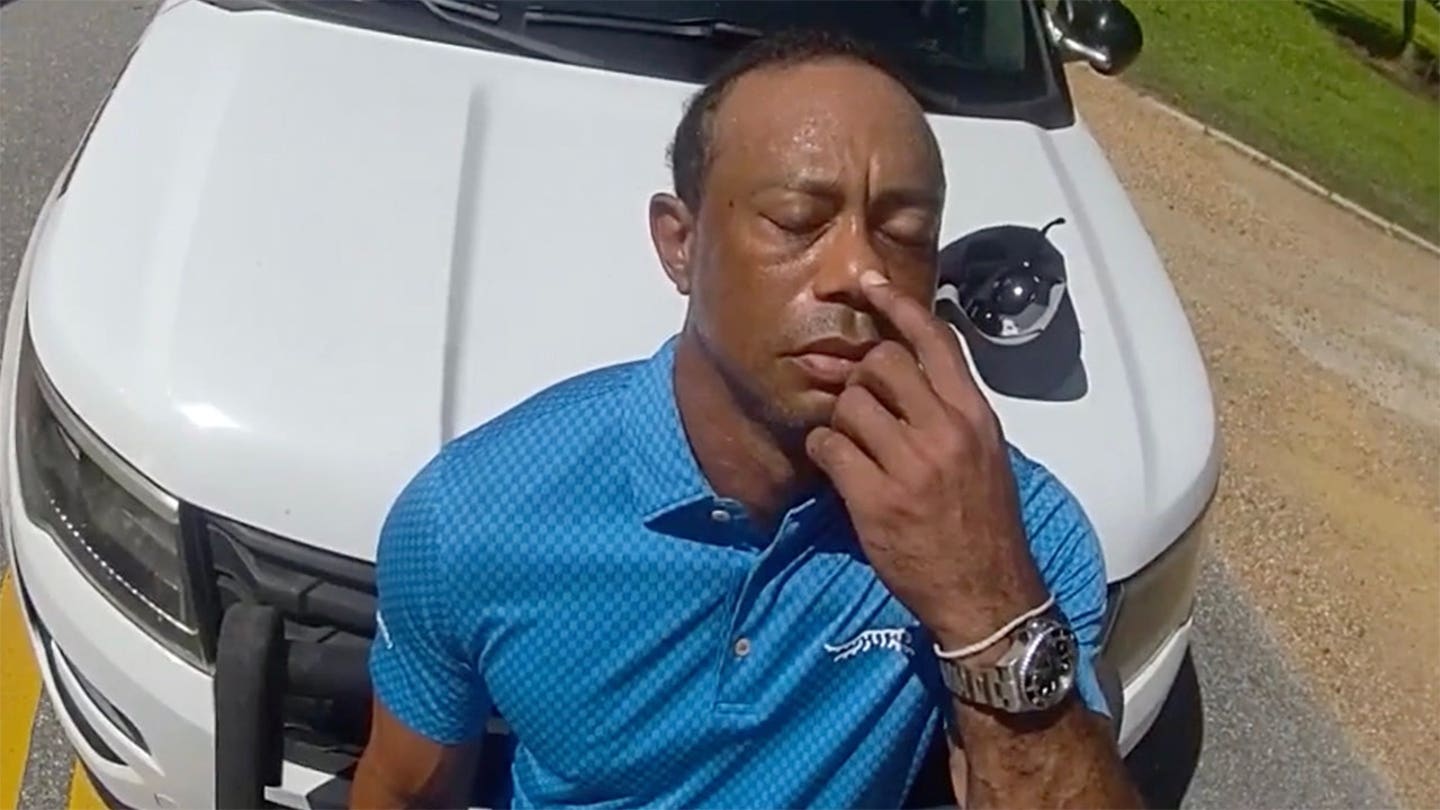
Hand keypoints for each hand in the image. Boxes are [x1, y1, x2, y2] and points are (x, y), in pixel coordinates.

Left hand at [805, 271, 1047, 649]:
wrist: (987, 594)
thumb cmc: (983, 526)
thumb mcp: (984, 456)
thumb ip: (951, 414)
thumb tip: (911, 377)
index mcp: (975, 417)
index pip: (936, 341)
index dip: (898, 305)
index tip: (869, 284)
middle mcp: (946, 431)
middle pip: (882, 363)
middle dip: (860, 378)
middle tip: (858, 406)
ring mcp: (910, 465)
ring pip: (850, 404)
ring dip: (840, 421)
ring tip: (851, 447)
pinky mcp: (876, 498)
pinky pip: (829, 448)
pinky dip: (823, 454)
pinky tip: (835, 470)